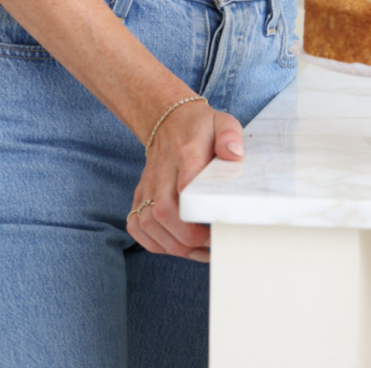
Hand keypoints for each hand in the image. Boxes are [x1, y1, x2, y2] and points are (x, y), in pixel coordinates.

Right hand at [126, 100, 244, 261]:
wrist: (169, 120)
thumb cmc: (201, 127)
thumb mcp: (223, 123)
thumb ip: (230, 136)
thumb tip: (234, 155)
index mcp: (186, 153)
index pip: (185, 188)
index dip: (198, 215)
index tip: (216, 226)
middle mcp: (163, 170)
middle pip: (163, 212)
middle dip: (186, 238)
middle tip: (209, 243)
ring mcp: (149, 183)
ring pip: (148, 222)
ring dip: (171, 244)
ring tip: (196, 250)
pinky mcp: (141, 193)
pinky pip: (136, 224)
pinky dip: (152, 242)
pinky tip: (174, 244)